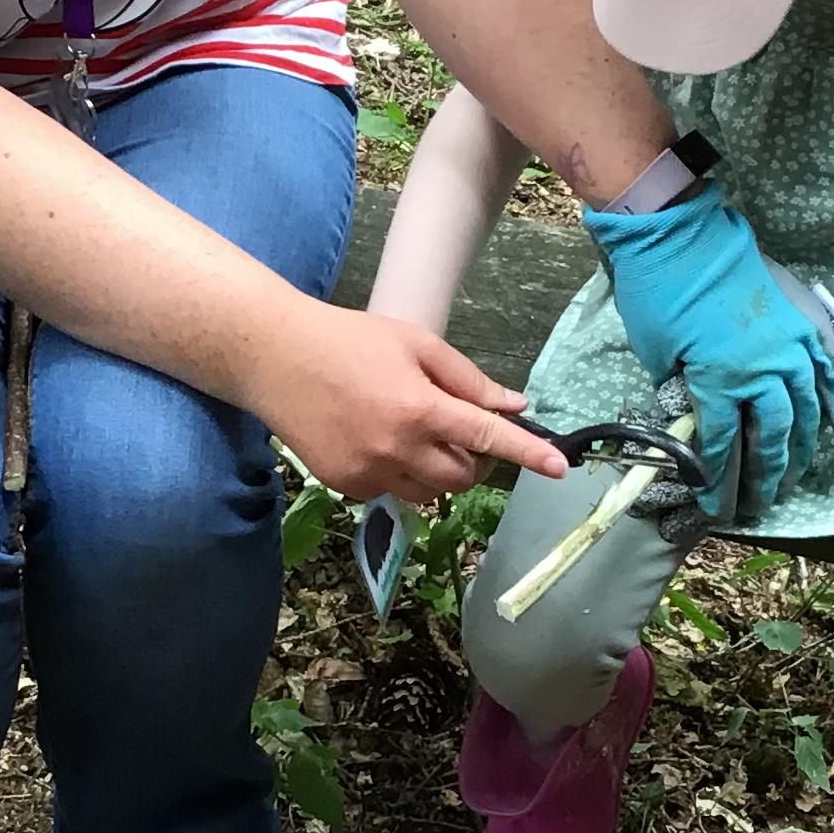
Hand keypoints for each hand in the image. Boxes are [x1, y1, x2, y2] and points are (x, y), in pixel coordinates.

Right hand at [253, 304, 568, 504]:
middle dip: (473, 459)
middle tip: (457, 428)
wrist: (275, 357)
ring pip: (430, 493)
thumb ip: (468, 380)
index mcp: (420, 409)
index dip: (528, 453)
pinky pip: (392, 492)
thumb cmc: (349, 339)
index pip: (487, 438)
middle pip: (463, 478)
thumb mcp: (415, 343)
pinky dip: (400, 473)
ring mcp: (369, 473)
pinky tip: (377, 439)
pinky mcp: (345, 486)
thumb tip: (513, 406)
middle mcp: (397, 449)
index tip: (559, 468)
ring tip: (415, 432)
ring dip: (439, 471)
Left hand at [584, 183, 833, 514]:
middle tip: (764, 499)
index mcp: (720, 382)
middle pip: (772, 435)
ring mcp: (789, 348)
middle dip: (767, 473)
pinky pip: (828, 373)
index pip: (720, 443)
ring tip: (796, 475)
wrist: (680, 235)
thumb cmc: (659, 293)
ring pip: (805, 410)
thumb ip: (682, 389)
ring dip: (802, 448)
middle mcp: (763, 372)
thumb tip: (694, 412)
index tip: (715, 504)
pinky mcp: (800, 326)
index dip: (717, 478)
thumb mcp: (658, 353)